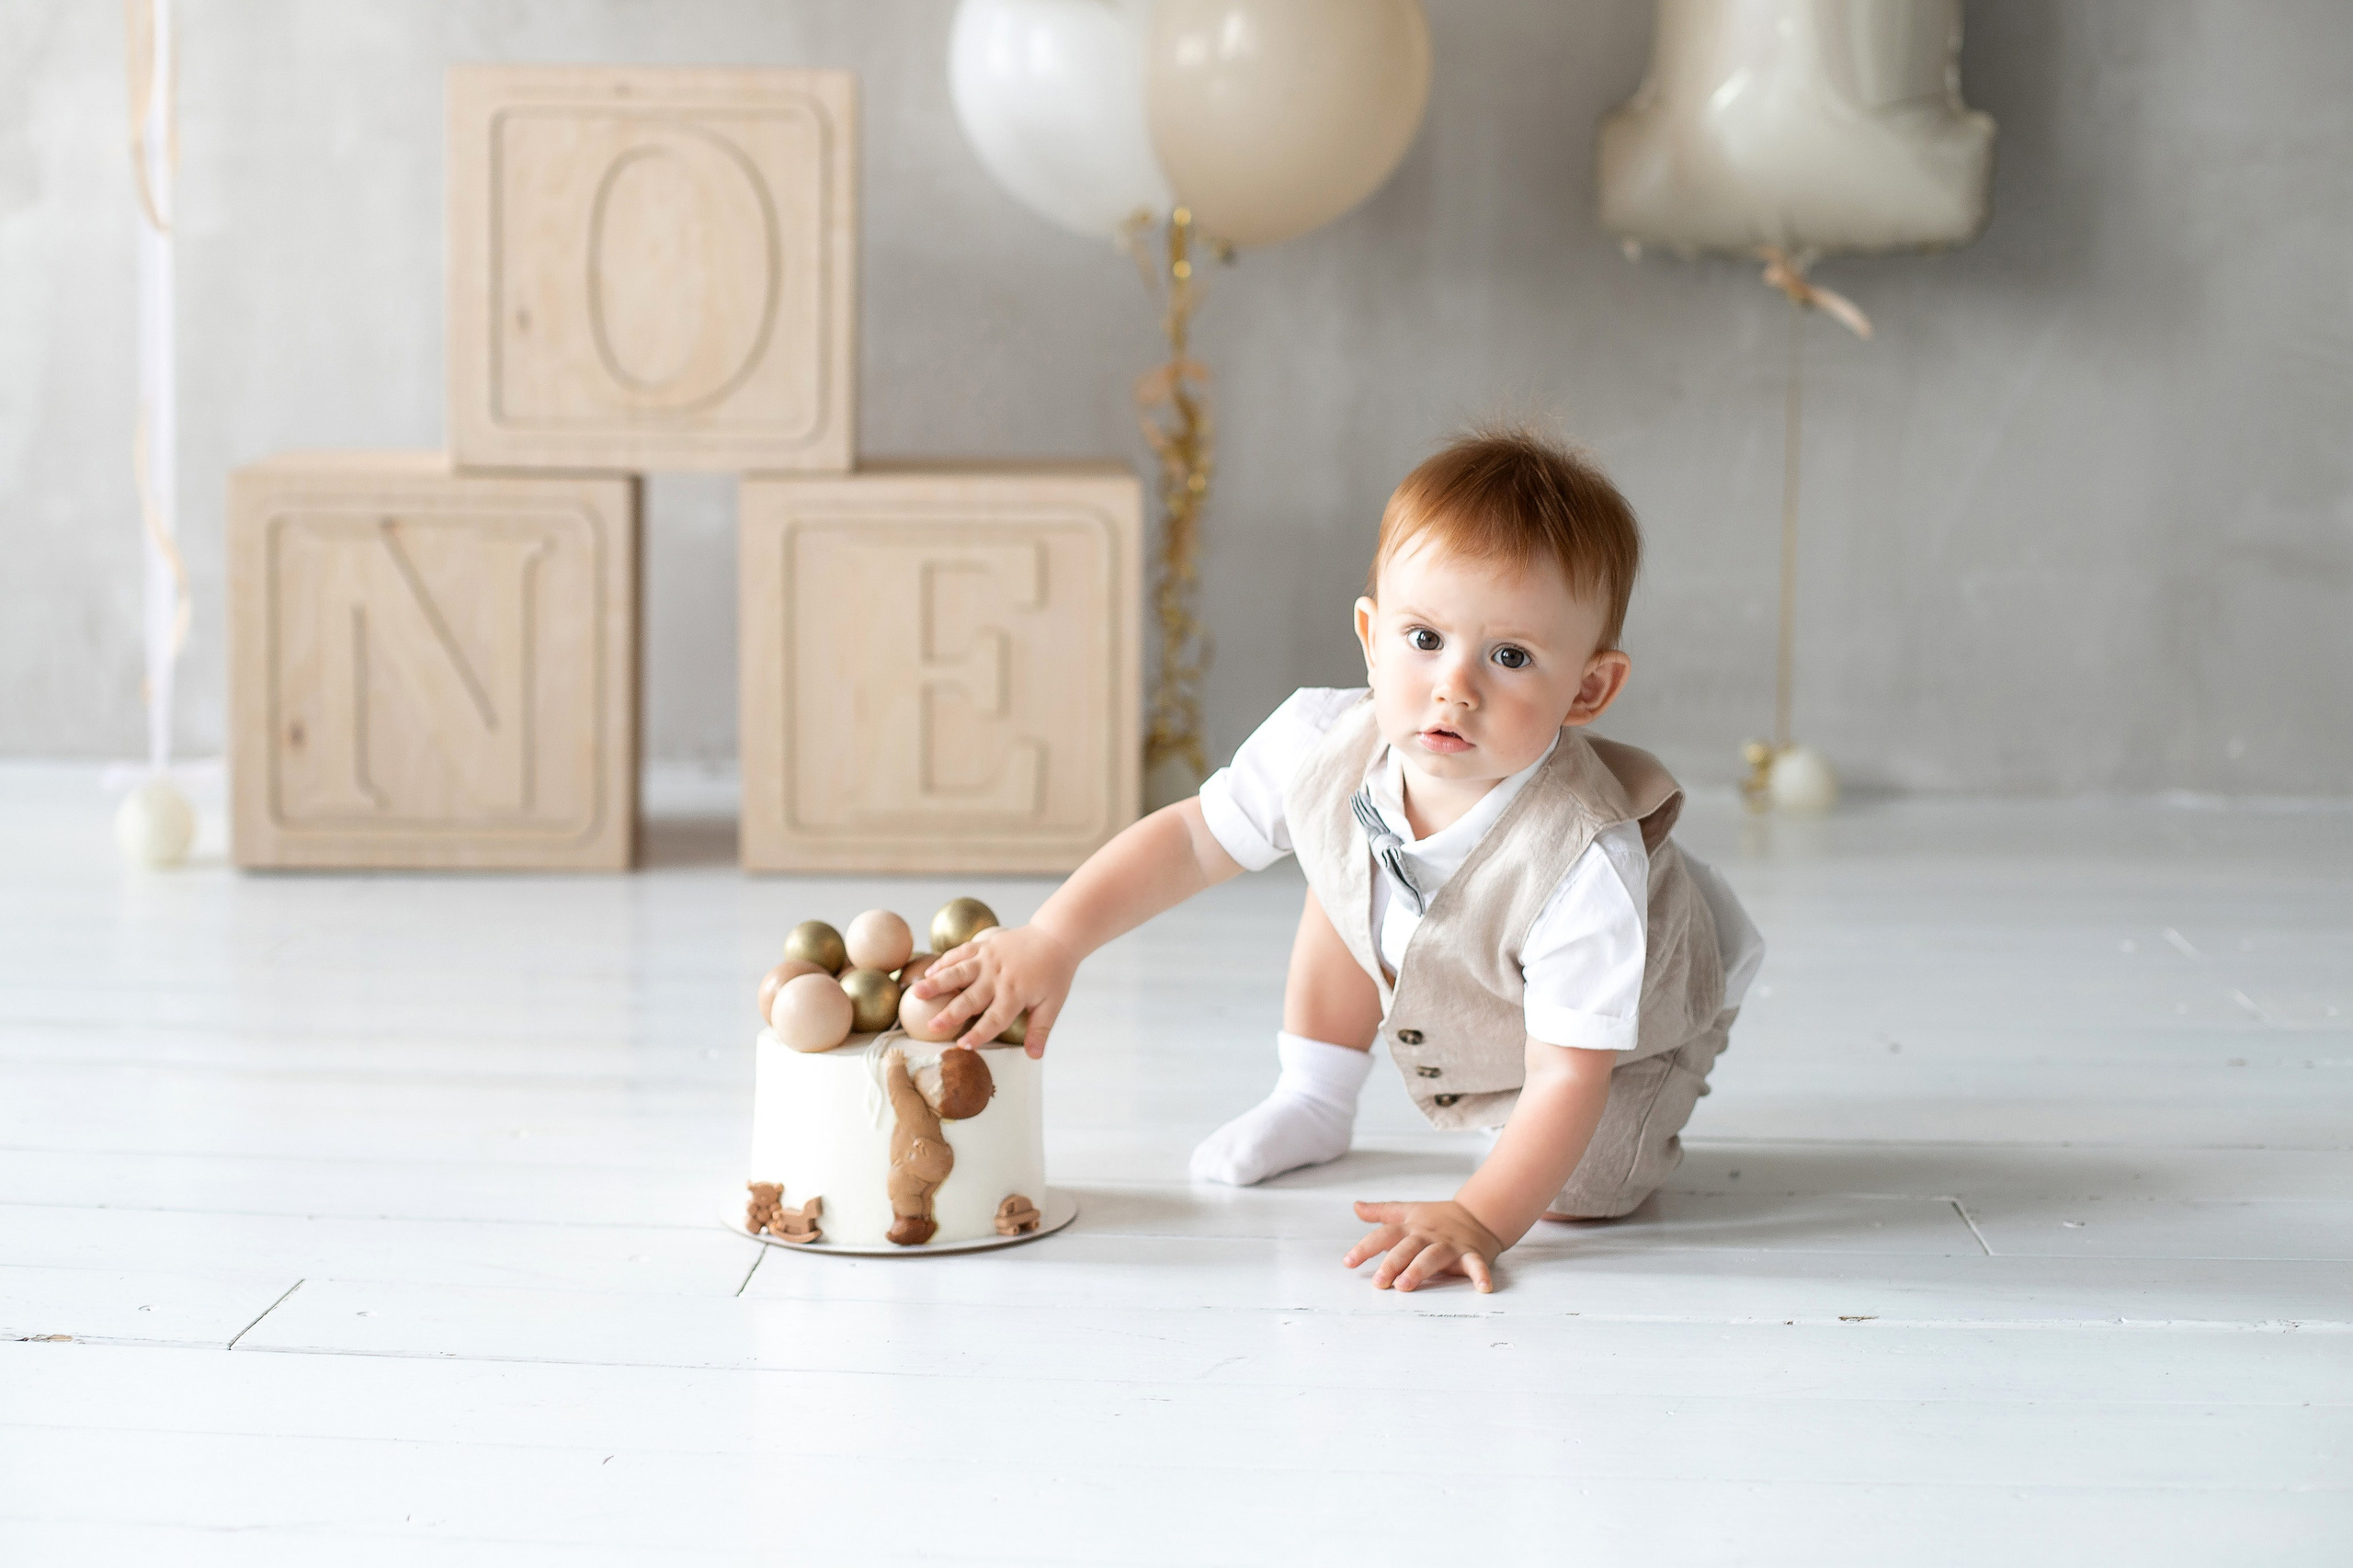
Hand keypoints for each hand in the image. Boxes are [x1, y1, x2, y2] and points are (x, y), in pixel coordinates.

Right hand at [907, 924, 1076, 1055]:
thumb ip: (1040, 1030)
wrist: (1055, 937)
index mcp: (1015, 994)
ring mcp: (989, 959)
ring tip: (916, 993)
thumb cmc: (1054, 974)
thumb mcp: (1052, 1004)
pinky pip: (960, 953)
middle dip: (950, 1014)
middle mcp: (998, 977)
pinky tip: (928, 973)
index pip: (994, 1019)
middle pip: (970, 998)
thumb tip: (1033, 1056)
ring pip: (958, 972)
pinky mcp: (984, 945)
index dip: (979, 1034)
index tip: (962, 1047)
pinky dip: (944, 962)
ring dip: (937, 983)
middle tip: (932, 1026)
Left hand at [1344, 1200, 1502, 1292]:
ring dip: (1419, 1269)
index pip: (1384, 1235)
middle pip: (1407, 1248)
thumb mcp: (1408, 1211)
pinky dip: (1480, 1275)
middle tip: (1379, 1282)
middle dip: (1392, 1263)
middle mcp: (1427, 1235)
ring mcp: (1449, 1245)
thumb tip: (1356, 1207)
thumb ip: (1380, 1212)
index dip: (1365, 1248)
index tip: (1348, 1262)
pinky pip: (1476, 1265)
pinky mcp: (1472, 1254)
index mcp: (1410, 1227)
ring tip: (1405, 1285)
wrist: (1477, 1215)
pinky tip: (1483, 1287)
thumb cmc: (1437, 1218)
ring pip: (1433, 1256)